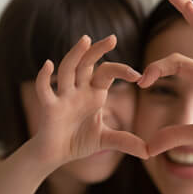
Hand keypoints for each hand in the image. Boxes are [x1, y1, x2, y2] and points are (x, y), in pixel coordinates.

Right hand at [34, 35, 147, 165]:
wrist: (56, 155)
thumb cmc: (79, 142)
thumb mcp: (106, 141)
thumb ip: (125, 141)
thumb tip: (149, 152)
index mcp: (93, 94)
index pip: (106, 73)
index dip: (121, 70)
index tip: (138, 75)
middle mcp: (78, 90)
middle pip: (87, 64)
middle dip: (98, 51)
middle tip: (113, 38)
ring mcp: (63, 97)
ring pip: (68, 70)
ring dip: (75, 55)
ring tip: (86, 40)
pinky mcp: (49, 107)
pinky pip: (44, 89)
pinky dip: (44, 77)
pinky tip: (48, 64)